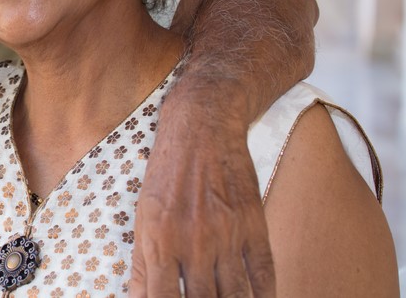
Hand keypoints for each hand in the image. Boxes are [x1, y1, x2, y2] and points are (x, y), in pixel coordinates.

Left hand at [129, 84, 274, 296]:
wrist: (201, 126)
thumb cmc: (167, 172)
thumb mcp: (143, 214)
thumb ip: (143, 262)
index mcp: (158, 239)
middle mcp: (192, 241)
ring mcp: (226, 234)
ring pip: (235, 297)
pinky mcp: (253, 225)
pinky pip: (263, 274)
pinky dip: (264, 297)